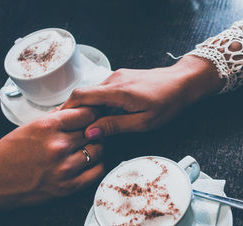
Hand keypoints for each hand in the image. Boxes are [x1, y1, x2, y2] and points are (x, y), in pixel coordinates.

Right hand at [0, 108, 103, 218]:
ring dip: (95, 147)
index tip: (91, 117)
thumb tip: (78, 107)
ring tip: (86, 147)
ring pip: (99, 150)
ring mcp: (65, 168)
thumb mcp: (30, 127)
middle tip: (89, 133)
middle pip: (95, 131)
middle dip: (93, 130)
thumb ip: (56, 117)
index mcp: (48, 127)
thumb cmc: (10, 154)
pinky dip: (96, 164)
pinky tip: (88, 162)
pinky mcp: (69, 187)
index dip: (92, 114)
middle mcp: (58, 146)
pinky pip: (98, 170)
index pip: (87, 113)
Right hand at [60, 55, 223, 138]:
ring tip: (86, 125)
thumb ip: (115, 126)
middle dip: (75, 111)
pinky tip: (102, 115)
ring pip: (93, 92)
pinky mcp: (123, 78)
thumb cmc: (168, 103)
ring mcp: (118, 76)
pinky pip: (103, 90)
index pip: (81, 96)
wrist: (183, 83)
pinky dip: (98, 103)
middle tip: (70, 128)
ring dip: (88, 108)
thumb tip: (91, 132)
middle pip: (84, 94)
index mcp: (118, 91)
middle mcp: (114, 80)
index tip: (59, 123)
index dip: (66, 109)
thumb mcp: (143, 122)